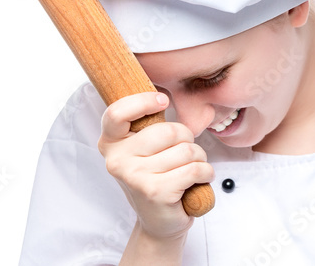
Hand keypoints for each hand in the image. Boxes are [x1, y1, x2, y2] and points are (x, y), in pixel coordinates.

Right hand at [97, 92, 213, 240]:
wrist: (159, 223)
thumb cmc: (156, 177)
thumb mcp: (143, 148)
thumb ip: (145, 124)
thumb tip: (161, 92)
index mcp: (110, 143)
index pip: (117, 113)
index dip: (143, 101)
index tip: (163, 101)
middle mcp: (116, 160)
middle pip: (168, 130)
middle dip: (187, 139)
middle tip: (183, 154)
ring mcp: (134, 177)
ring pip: (186, 150)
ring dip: (199, 159)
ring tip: (189, 170)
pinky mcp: (155, 191)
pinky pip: (194, 169)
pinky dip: (205, 173)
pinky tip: (198, 181)